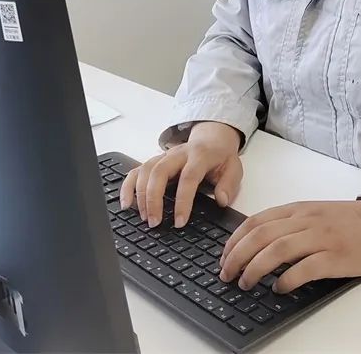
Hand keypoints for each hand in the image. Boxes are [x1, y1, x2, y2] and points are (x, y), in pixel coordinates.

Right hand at [120, 121, 241, 227]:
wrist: (212, 137)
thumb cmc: (221, 156)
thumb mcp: (234, 167)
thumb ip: (229, 184)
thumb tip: (221, 200)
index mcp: (200, 155)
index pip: (188, 177)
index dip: (183, 200)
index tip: (180, 222)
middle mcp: (179, 153)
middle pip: (159, 171)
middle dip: (154, 198)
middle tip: (154, 222)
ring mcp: (164, 155)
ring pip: (146, 170)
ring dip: (141, 195)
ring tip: (143, 217)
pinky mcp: (155, 160)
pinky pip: (136, 170)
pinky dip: (127, 186)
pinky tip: (125, 203)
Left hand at [218, 200, 360, 292]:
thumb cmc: (348, 222)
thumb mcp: (314, 213)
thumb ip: (289, 223)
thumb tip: (256, 245)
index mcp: (298, 209)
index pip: (256, 221)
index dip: (234, 240)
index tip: (223, 257)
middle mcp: (306, 220)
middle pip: (261, 235)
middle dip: (237, 256)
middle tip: (226, 275)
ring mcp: (321, 238)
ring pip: (277, 250)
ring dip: (255, 268)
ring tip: (245, 283)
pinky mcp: (336, 257)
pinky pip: (304, 268)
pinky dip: (287, 279)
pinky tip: (278, 289)